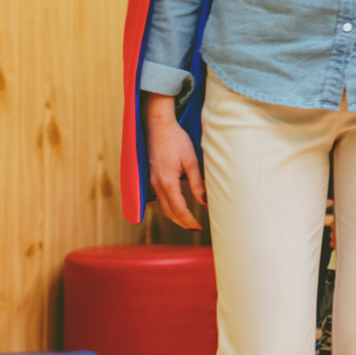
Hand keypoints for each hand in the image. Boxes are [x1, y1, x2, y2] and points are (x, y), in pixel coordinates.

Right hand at [143, 93, 204, 229]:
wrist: (158, 126)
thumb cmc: (177, 141)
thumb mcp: (191, 162)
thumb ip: (197, 183)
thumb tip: (204, 202)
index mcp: (167, 182)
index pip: (178, 209)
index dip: (189, 220)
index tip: (199, 227)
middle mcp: (156, 184)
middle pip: (168, 212)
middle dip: (182, 222)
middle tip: (196, 228)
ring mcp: (151, 181)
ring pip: (162, 206)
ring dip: (175, 216)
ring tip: (188, 221)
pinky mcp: (151, 176)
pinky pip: (159, 198)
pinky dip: (168, 206)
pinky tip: (177, 206)